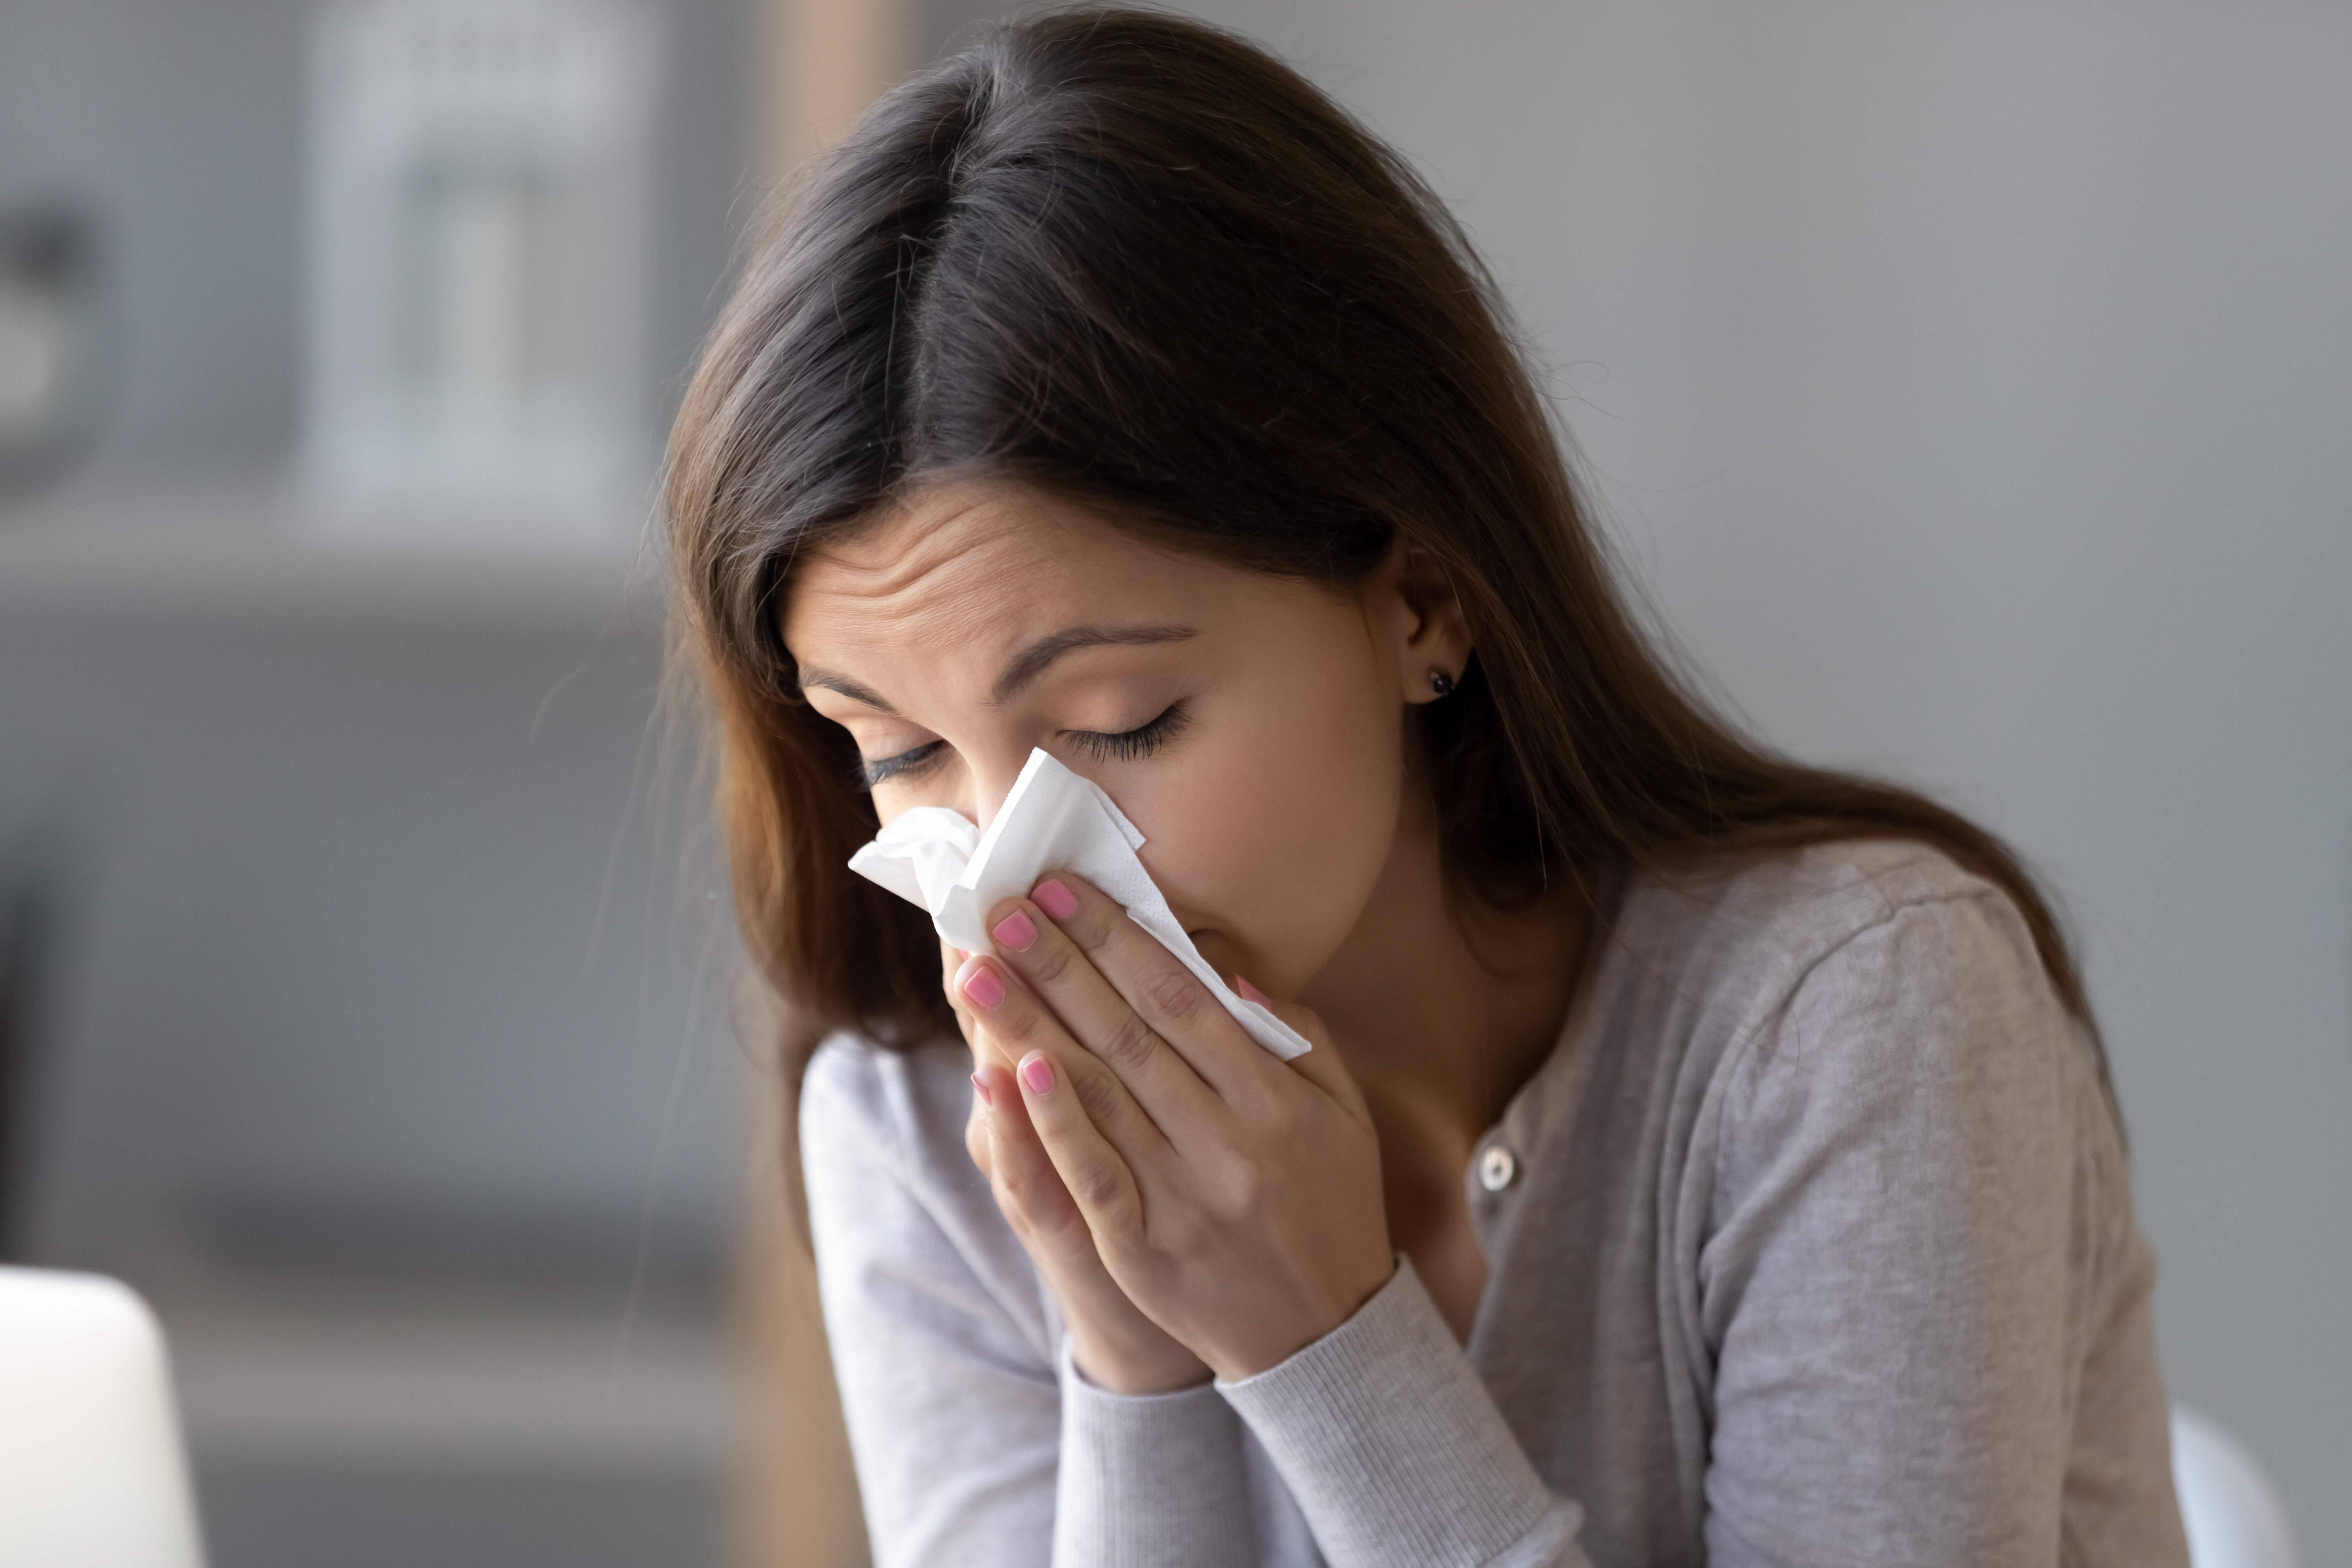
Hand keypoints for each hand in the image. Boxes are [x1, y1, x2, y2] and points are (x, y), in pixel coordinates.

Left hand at [951, 874, 1393, 1382]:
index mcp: (1274, 1102)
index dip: (1119, 941)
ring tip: (978, 973)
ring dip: (1031, 1027)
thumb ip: (1296, 1038)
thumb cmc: (1332, 1205)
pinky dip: (1050, 1123)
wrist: (1323, 1336)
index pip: (1181, 1000)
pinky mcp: (1144, 1250)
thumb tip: (1224, 971)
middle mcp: (1227, 1143)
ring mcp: (1182, 1199)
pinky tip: (1011, 1072)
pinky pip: (1090, 1176)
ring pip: (1097, 1096)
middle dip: (1059, 965)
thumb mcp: (1342, 1113)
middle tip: (1002, 908)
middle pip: (1127, 1035)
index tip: (1065, 890)